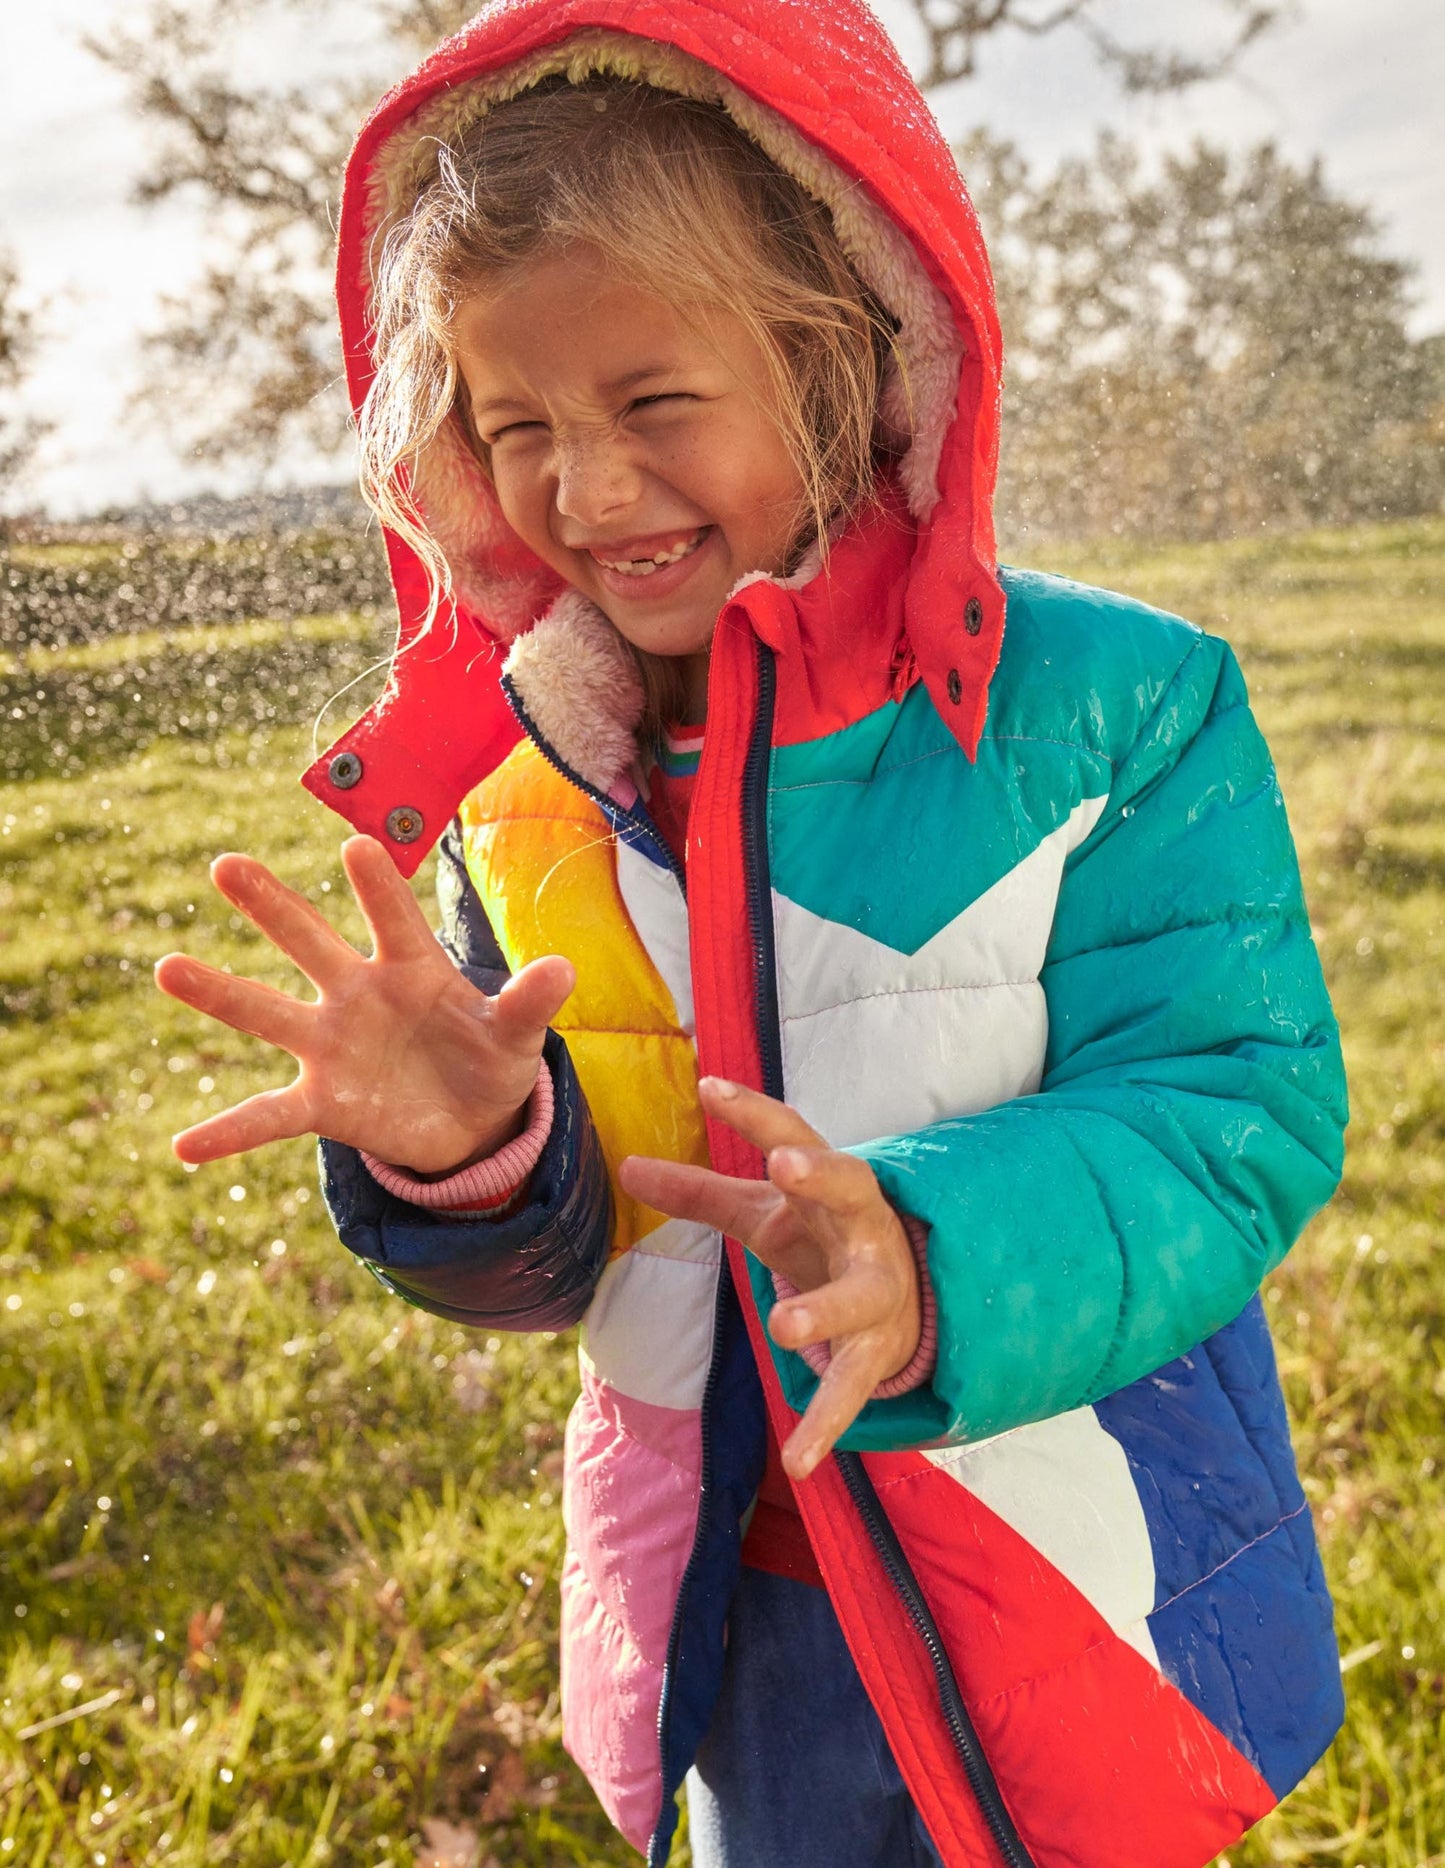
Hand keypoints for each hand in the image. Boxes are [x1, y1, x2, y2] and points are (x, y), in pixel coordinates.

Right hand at [154, 835, 573, 1170]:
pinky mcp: (323, 1100)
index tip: (358, 847)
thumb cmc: (489, 1057)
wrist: (470, 1120)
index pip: (394, 918)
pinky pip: (269, 1115)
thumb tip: (562, 969)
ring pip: (268, 1012)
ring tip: (167, 967)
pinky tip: (184, 1146)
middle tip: (226, 864)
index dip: (379, 887)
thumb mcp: (517, 1033)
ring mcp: (332, 1044)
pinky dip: (228, 1132)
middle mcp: (359, 994)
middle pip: (310, 943)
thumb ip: (530, 1002)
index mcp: (411, 967)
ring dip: (218, 992)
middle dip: (271, 905)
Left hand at [619, 1078, 920, 1481]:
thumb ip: (700, 1192)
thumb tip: (627, 1166)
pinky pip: (853, 1390)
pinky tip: (798, 1461)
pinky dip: (826, 1425)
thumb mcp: (764, 1213)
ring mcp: (877, 1291)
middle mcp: (863, 1227)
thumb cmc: (822, 1238)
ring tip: (784, 1326)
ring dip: (825, 1309)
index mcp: (828, 1184)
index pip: (794, 1132)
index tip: (709, 1087)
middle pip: (852, 1188)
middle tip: (785, 1165)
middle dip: (821, 1175)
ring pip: (859, 1295)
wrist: (907, 1300)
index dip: (753, 1112)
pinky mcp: (878, 1354)